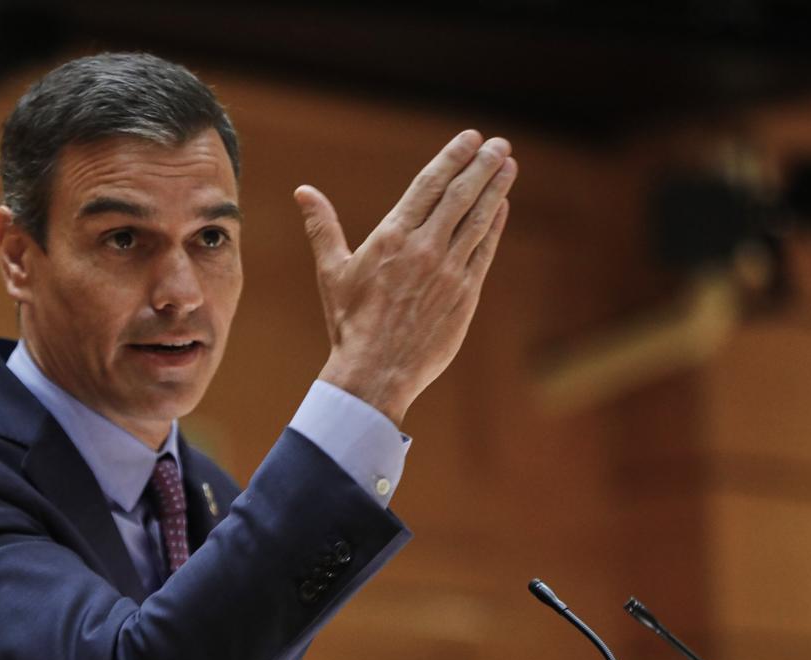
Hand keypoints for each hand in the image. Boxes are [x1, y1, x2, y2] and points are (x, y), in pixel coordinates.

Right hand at [295, 131, 515, 425]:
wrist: (376, 371)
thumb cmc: (350, 323)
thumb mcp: (332, 271)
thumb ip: (323, 226)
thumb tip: (303, 191)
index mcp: (391, 238)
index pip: (428, 186)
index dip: (452, 158)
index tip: (470, 137)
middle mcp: (424, 248)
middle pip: (459, 196)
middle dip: (481, 165)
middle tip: (499, 143)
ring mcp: (448, 271)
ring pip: (477, 219)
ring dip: (495, 189)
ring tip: (508, 165)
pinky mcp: (465, 295)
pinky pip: (483, 251)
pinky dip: (494, 226)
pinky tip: (501, 208)